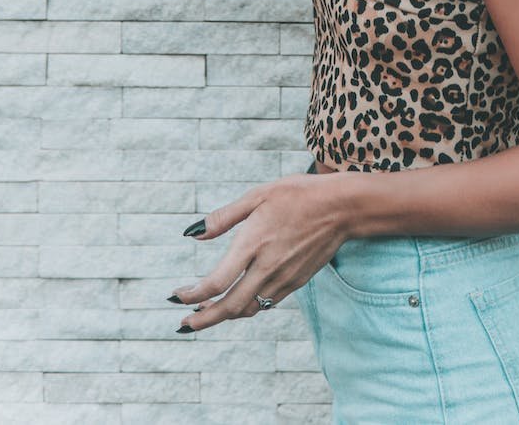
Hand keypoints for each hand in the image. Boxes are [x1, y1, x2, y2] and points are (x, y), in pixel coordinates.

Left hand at [167, 170, 347, 331]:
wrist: (341, 208)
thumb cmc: (298, 195)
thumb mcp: (259, 195)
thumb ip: (224, 217)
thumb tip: (193, 234)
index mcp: (253, 243)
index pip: (216, 282)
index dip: (193, 295)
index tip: (177, 297)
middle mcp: (266, 267)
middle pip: (229, 307)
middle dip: (202, 319)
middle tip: (183, 324)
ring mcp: (283, 278)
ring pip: (247, 309)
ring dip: (223, 316)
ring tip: (205, 314)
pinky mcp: (295, 282)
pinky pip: (265, 303)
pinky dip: (246, 307)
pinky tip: (237, 299)